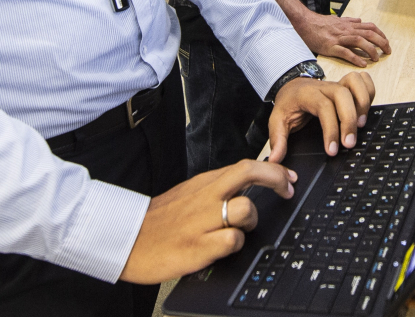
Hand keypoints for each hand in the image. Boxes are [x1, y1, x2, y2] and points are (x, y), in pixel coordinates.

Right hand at [120, 159, 295, 284]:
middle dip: (275, 177)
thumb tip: (248, 185)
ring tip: (238, 231)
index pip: (245, 165)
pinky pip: (232, 241)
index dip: (273, 169)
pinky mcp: (196, 247)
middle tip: (287, 189)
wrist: (125, 239)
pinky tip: (222, 248)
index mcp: (204, 183)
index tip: (288, 177)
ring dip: (251, 221)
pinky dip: (234, 245)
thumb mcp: (188, 195)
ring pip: (246, 209)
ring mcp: (201, 221)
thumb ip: (216, 189)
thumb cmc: (159, 220)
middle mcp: (205, 197)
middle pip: (249, 172)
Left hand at [268, 71, 375, 162]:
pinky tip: (365, 111)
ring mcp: (338, 83)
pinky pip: (364, 81)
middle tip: (349, 144)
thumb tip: (276, 159)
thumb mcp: (276, 120)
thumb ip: (277, 140)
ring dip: (363, 103)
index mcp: (307, 94)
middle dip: (349, 120)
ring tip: (361, 125)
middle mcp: (325, 86)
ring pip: (356, 82)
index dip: (330, 129)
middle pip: (343, 95)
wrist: (292, 86)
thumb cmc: (288, 104)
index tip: (332, 150)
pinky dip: (369, 93)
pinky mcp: (347, 86)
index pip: (324, 107)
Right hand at [294, 10, 391, 66]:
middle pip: (369, 33)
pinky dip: (355, 58)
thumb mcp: (336, 19)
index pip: (370, 27)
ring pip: (359, 41)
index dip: (380, 34)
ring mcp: (338, 38)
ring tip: (377, 58)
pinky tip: (362, 64)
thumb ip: (349, 21)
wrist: (304, 23)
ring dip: (370, 50)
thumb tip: (359, 21)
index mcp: (349, 25)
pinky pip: (345, 52)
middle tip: (387, 51)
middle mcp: (346, 30)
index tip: (386, 42)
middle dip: (381, 42)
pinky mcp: (330, 46)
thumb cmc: (319, 23)